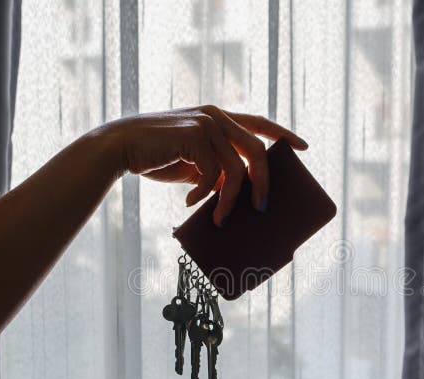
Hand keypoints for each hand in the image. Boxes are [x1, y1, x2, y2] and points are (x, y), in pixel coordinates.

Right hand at [103, 105, 307, 226]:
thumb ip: (216, 169)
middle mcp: (216, 116)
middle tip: (262, 208)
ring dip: (230, 200)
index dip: (283, 134)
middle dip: (263, 183)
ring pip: (236, 168)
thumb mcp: (193, 163)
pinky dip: (204, 194)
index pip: (260, 122)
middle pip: (257, 151)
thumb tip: (237, 194)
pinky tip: (189, 202)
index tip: (303, 148)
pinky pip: (212, 174)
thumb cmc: (157, 156)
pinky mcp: (193, 135)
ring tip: (220, 219)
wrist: (120, 148)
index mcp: (219, 117)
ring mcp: (205, 123)